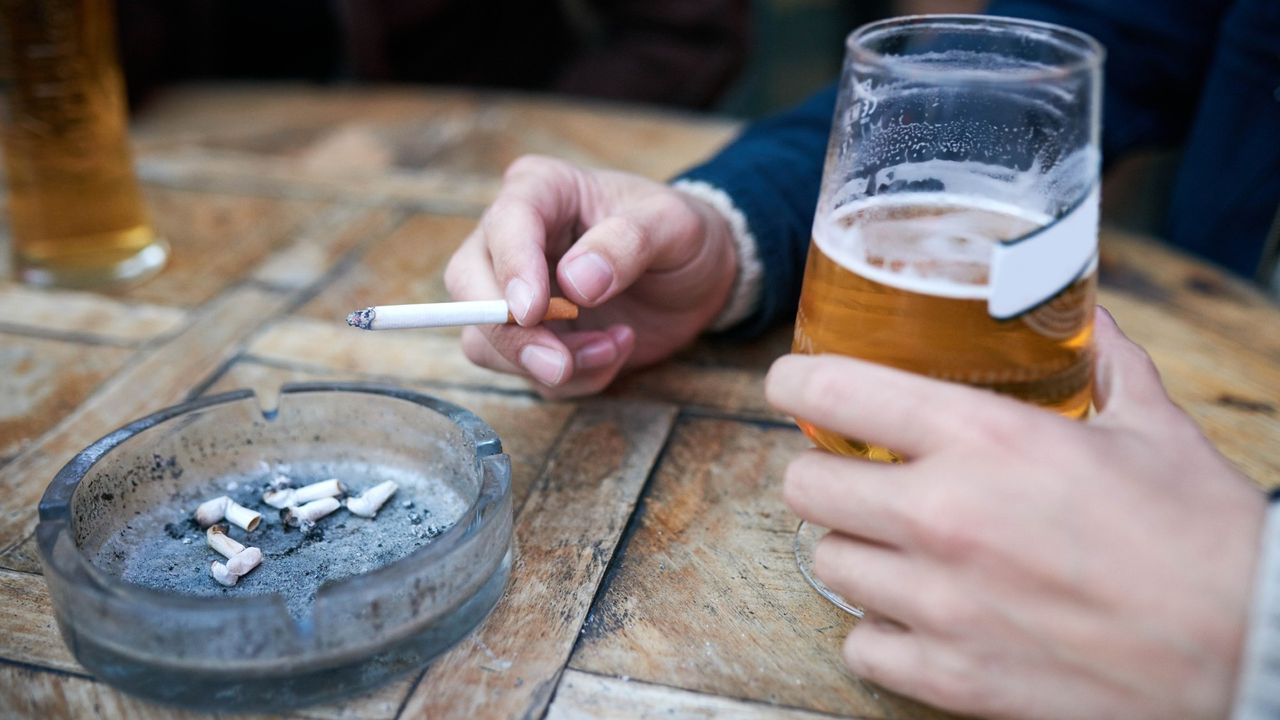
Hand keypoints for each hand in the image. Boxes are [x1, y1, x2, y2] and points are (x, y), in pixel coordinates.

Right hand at [444, 155, 737, 397]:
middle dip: (510, 334)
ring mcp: (514, 293)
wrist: (696, 276)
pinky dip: (574, 376)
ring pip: (487, 341)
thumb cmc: (680, 234)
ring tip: (614, 345)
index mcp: (541, 190)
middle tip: (559, 363)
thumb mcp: (672, 225)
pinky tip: (615, 349)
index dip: (511, 270)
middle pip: (470, 288)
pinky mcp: (530, 338)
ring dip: (550, 363)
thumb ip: (628, 243)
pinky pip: (528, 373)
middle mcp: (512, 240)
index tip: (531, 311)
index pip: (505, 226)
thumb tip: (576, 280)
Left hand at [766, 308, 1265, 719]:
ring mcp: (938, 604)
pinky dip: (881, 631)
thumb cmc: (1201, 537)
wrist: (1248, 650)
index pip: (831, 391)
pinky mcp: (949, 677)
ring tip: (900, 548)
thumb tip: (1086, 316)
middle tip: (857, 476)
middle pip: (804, 485)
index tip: (791, 384)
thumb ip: (1103, 362)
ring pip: (827, 564)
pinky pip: (859, 644)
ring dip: (855, 550)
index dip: (794, 381)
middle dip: (824, 475)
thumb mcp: (1152, 426)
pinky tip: (923, 615)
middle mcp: (941, 517)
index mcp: (983, 440)